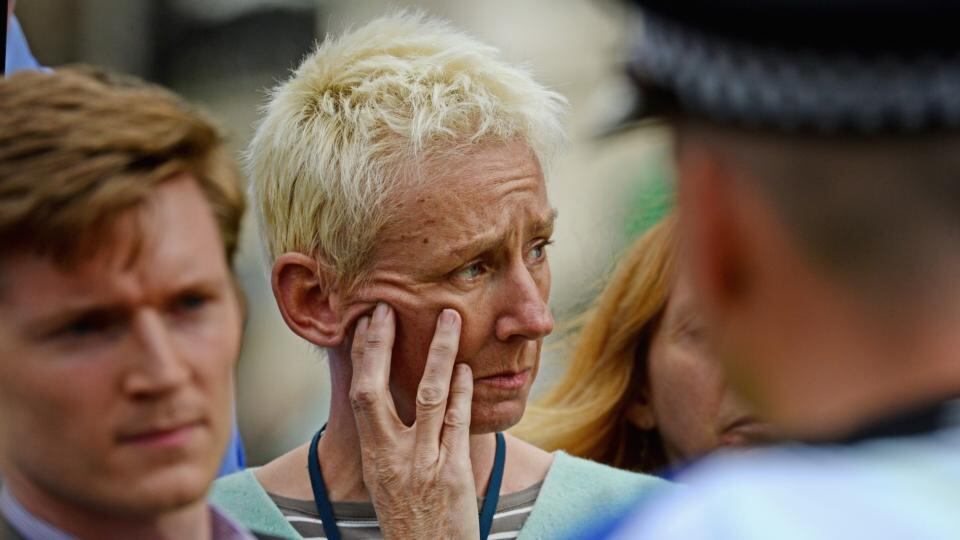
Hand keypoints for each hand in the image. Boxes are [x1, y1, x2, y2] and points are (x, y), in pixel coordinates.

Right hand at [350, 303, 479, 539]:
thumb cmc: (411, 520)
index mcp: (372, 457)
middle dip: (381, 346)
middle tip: (389, 307)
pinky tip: (466, 368)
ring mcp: (422, 465)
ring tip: (449, 320)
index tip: (366, 321)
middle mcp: (391, 458)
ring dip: (439, 353)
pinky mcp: (453, 474)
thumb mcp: (388, 481)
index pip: (358, 395)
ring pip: (428, 397)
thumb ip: (389, 441)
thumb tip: (393, 399)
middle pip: (376, 390)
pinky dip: (462, 391)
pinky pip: (458, 423)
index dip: (361, 355)